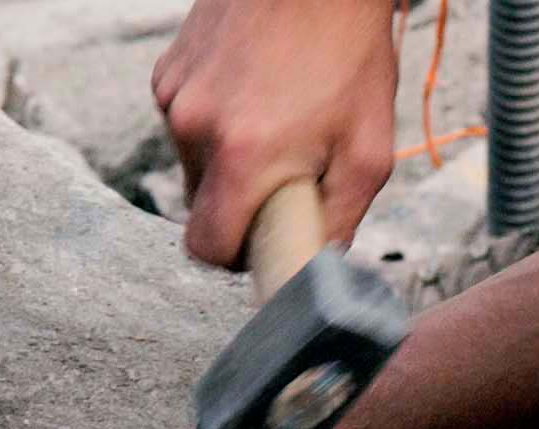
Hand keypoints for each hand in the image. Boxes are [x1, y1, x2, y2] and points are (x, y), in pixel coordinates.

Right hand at [152, 0, 397, 266]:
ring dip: (232, 163)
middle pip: (201, 209)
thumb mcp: (369, 151)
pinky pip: (190, 124)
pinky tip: (259, 93)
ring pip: (195, 165)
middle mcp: (193, 128)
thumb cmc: (351, 56)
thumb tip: (318, 261)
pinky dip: (221, 124)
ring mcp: (174, 96)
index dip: (237, 257)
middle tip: (289, 177)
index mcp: (241, 157)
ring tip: (280, 123)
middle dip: (241, 209)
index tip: (268, 240)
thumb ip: (342, 219)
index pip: (206, 248)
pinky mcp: (168, 70)